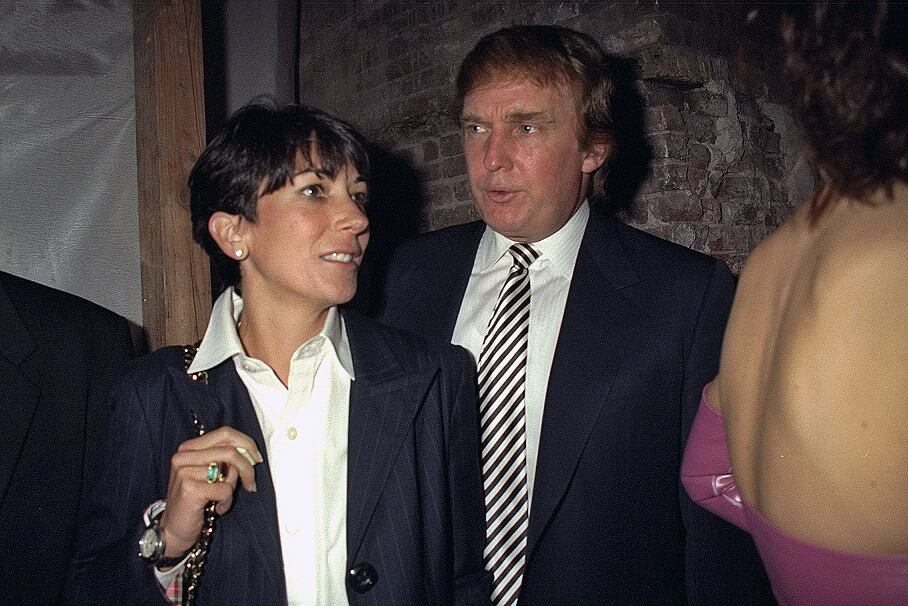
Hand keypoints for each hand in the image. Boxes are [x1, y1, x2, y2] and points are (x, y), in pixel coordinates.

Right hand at [158, 426, 263, 556]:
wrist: (174, 531)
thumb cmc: (196, 502)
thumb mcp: (210, 475)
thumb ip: (224, 460)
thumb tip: (251, 453)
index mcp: (189, 448)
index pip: (225, 433)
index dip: (246, 443)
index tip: (257, 459)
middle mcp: (184, 456)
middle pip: (230, 450)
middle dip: (248, 468)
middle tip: (250, 484)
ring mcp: (184, 471)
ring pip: (230, 470)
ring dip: (233, 489)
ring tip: (222, 499)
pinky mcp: (189, 488)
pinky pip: (224, 490)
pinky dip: (226, 502)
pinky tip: (216, 508)